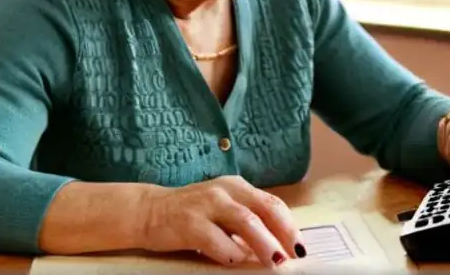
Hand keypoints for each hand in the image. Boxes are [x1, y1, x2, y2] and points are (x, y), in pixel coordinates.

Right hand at [141, 175, 305, 267]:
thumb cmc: (190, 214)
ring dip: (264, 243)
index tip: (300, 246)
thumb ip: (246, 222)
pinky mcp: (189, 221)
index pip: (272, 204)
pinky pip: (216, 239)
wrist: (149, 211)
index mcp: (236, 187)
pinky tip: (235, 261)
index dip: (290, 225)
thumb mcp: (222, 210)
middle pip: (264, 208)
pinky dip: (230, 252)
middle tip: (295, 254)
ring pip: (245, 221)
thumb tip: (276, 245)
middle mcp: (224, 190)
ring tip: (274, 260)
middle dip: (284, 232)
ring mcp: (206, 204)